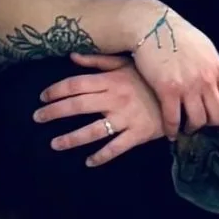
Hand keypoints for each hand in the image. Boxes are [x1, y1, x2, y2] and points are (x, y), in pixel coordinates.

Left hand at [36, 60, 168, 165]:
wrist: (181, 94)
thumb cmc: (150, 78)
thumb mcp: (125, 64)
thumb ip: (98, 61)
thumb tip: (72, 56)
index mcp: (110, 80)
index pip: (76, 84)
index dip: (56, 91)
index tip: (42, 97)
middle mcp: (114, 99)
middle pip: (78, 106)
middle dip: (54, 112)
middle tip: (37, 118)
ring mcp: (125, 118)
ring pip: (93, 130)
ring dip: (71, 138)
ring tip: (54, 144)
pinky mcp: (137, 134)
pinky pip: (116, 148)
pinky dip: (101, 156)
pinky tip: (88, 162)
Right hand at [124, 2, 218, 131]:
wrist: (153, 26)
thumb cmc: (181, 37)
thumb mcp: (209, 51)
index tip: (214, 115)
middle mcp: (207, 79)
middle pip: (218, 116)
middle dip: (210, 124)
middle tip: (200, 123)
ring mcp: (188, 85)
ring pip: (198, 121)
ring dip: (192, 128)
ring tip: (185, 127)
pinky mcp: (167, 89)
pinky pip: (173, 118)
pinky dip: (172, 130)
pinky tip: (170, 132)